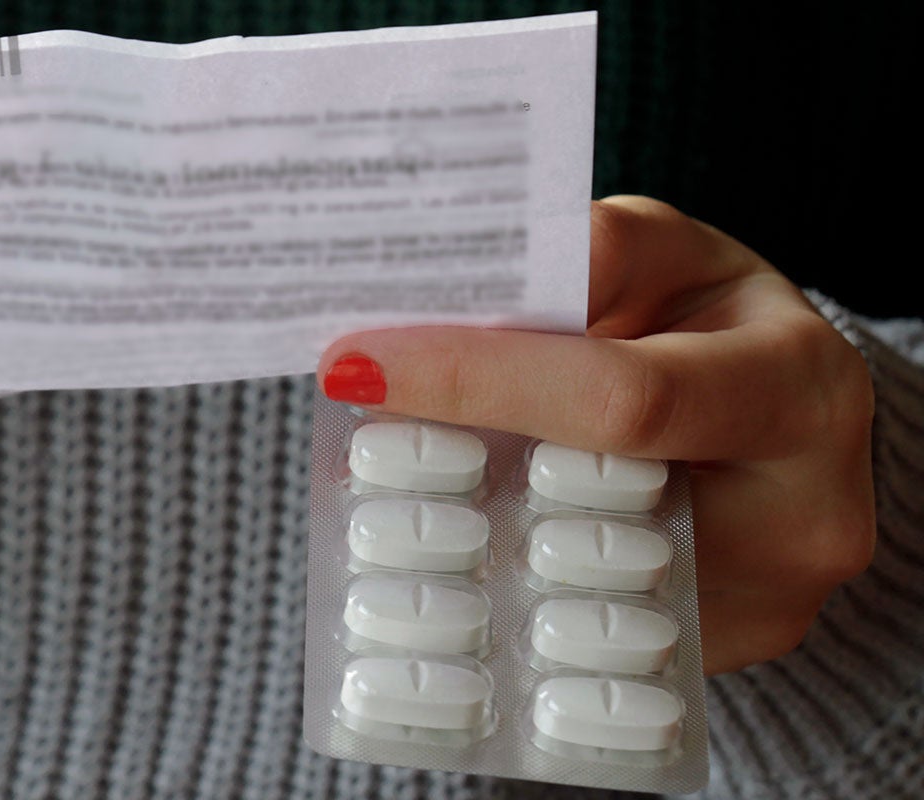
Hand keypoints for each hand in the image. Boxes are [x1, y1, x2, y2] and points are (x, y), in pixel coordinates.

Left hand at [317, 195, 875, 674]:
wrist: (786, 416)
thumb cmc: (710, 321)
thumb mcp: (668, 254)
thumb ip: (589, 254)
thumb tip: (475, 281)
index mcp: (796, 386)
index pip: (620, 397)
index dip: (479, 380)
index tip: (360, 362)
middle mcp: (804, 509)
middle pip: (588, 503)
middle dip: (451, 462)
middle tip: (353, 424)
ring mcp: (768, 601)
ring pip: (576, 580)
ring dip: (465, 528)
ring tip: (391, 476)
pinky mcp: (726, 653)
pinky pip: (591, 624)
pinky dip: (512, 574)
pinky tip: (458, 532)